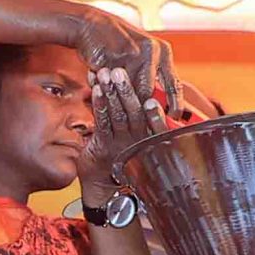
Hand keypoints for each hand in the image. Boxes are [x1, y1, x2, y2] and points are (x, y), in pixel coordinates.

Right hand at [70, 7, 178, 117]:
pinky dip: (105, 91)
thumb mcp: (143, 54)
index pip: (174, 84)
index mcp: (162, 51)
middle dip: (141, 110)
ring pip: (130, 93)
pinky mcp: (112, 59)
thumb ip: (153, 75)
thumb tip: (162, 106)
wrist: (92, 26)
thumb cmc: (118, 45)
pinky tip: (101, 87)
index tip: (174, 118)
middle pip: (149, 94)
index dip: (176, 104)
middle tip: (138, 122)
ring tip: (114, 105)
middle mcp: (151, 52)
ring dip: (120, 101)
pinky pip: (111, 87)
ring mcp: (131, 55)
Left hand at [80, 67, 166, 197]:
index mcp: (150, 139)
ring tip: (105, 74)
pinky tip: (97, 90)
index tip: (153, 100)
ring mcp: (120, 144)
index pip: (157, 125)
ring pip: (118, 116)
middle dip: (126, 91)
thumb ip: (140, 116)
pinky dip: (100, 105)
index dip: (156, 114)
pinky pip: (102, 123)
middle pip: (135, 114)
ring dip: (111, 93)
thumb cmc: (122, 153)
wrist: (102, 182)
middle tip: (119, 71)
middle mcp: (138, 142)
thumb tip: (136, 86)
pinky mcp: (103, 145)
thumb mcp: (137, 137)